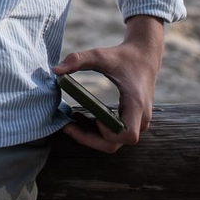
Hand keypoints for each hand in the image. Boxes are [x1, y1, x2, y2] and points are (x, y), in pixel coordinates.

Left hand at [54, 15, 164, 152]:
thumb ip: (78, 60)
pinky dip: (96, 131)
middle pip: (115, 144)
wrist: (145, 55)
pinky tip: (80, 117)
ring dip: (91, 136)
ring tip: (70, 121)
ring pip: (113, 143)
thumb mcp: (101, 55)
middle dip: (89, 139)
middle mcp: (141, 118)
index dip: (109, 133)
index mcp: (136, 105)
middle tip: (67, 126)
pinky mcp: (133, 121)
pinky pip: (114, 135)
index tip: (94, 117)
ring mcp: (138, 122)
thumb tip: (55, 70)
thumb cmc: (123, 56)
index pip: (128, 135)